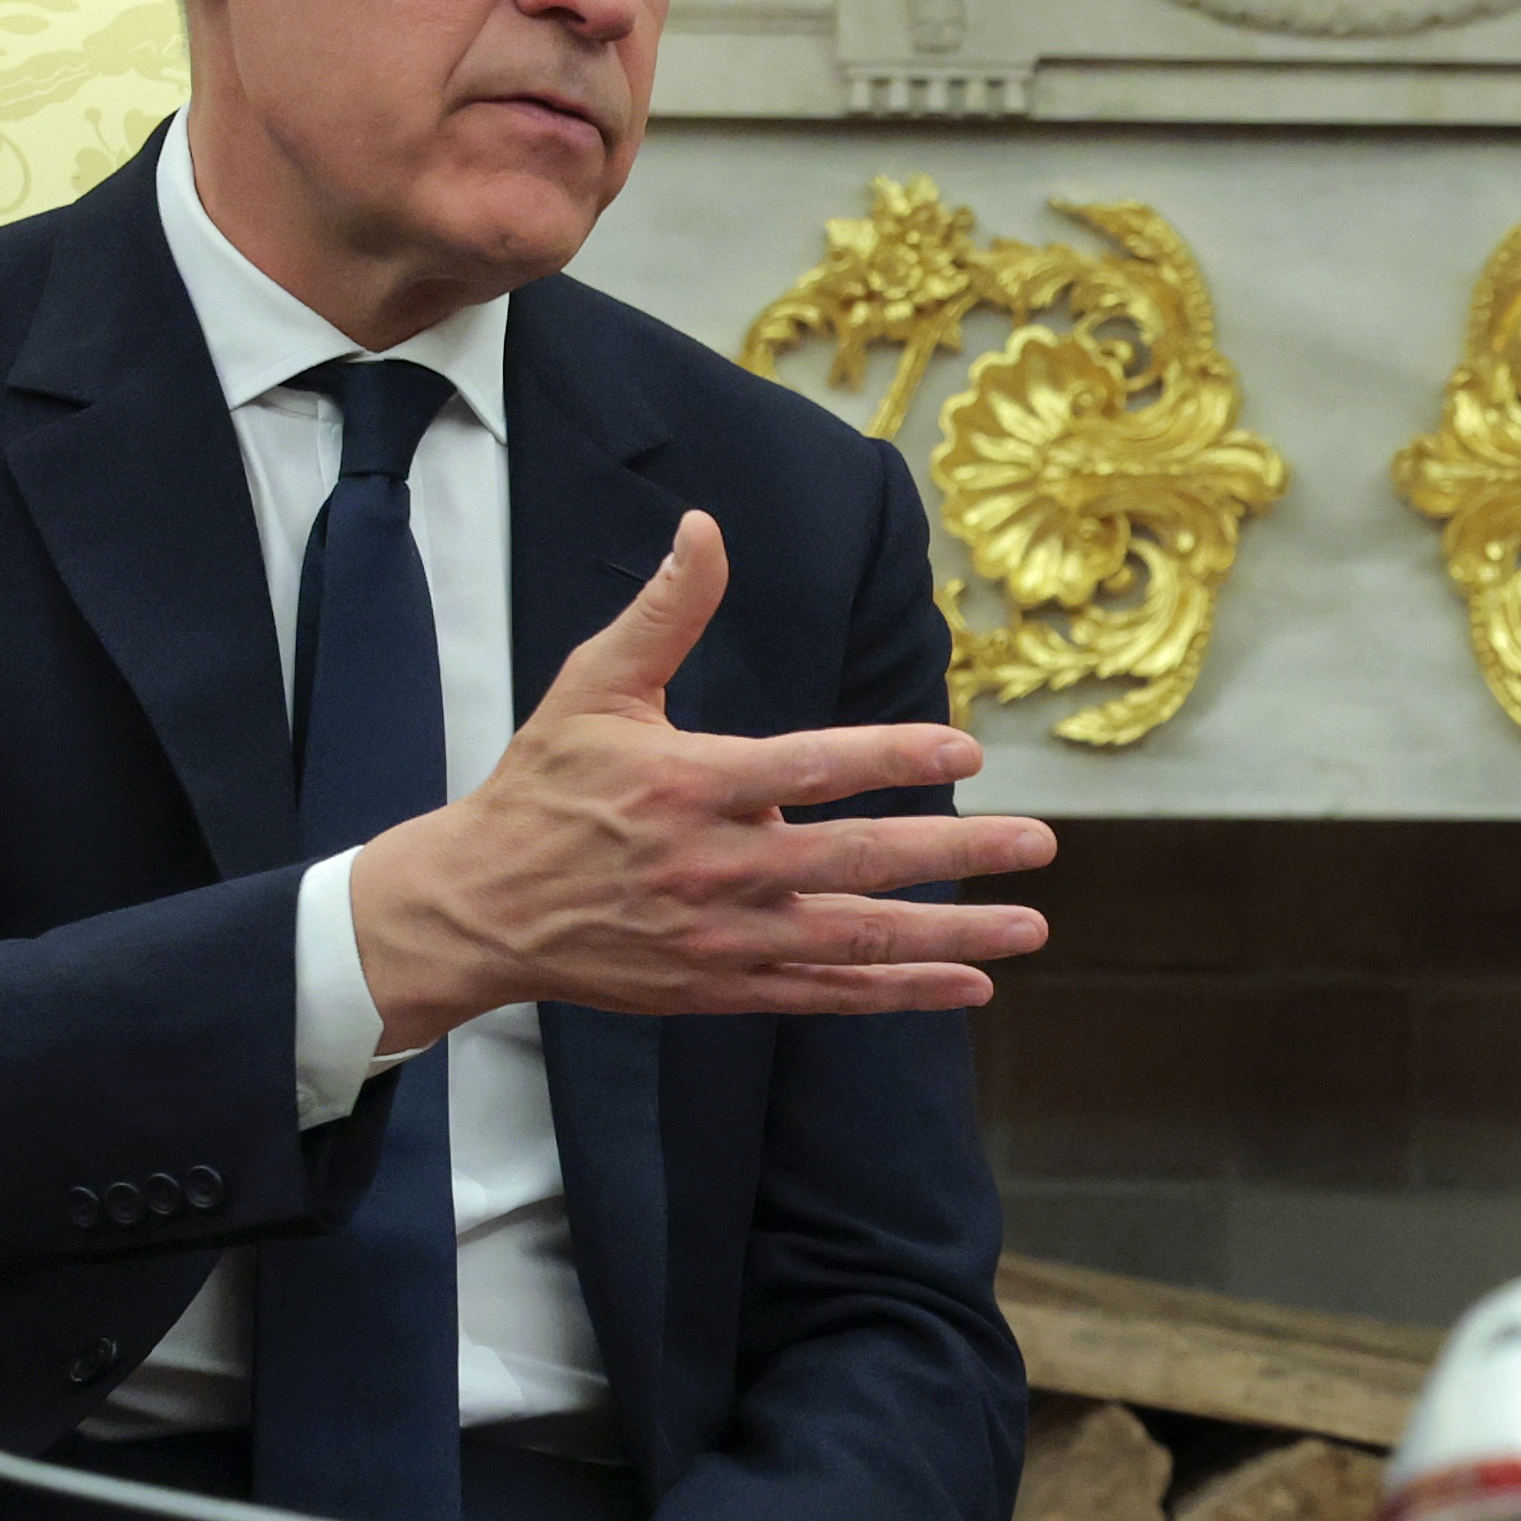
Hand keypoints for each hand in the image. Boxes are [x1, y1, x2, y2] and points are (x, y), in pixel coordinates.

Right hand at [346, 509, 1053, 1044]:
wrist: (480, 908)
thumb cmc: (543, 787)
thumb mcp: (593, 686)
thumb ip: (663, 611)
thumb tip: (704, 526)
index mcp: (692, 784)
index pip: (811, 768)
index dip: (892, 755)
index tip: (965, 748)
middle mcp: (718, 866)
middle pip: (858, 860)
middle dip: (958, 853)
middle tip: (1040, 843)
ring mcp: (726, 935)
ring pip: (857, 939)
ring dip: (951, 936)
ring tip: (1030, 928)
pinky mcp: (723, 985)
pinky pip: (828, 994)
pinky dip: (900, 993)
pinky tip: (969, 984)